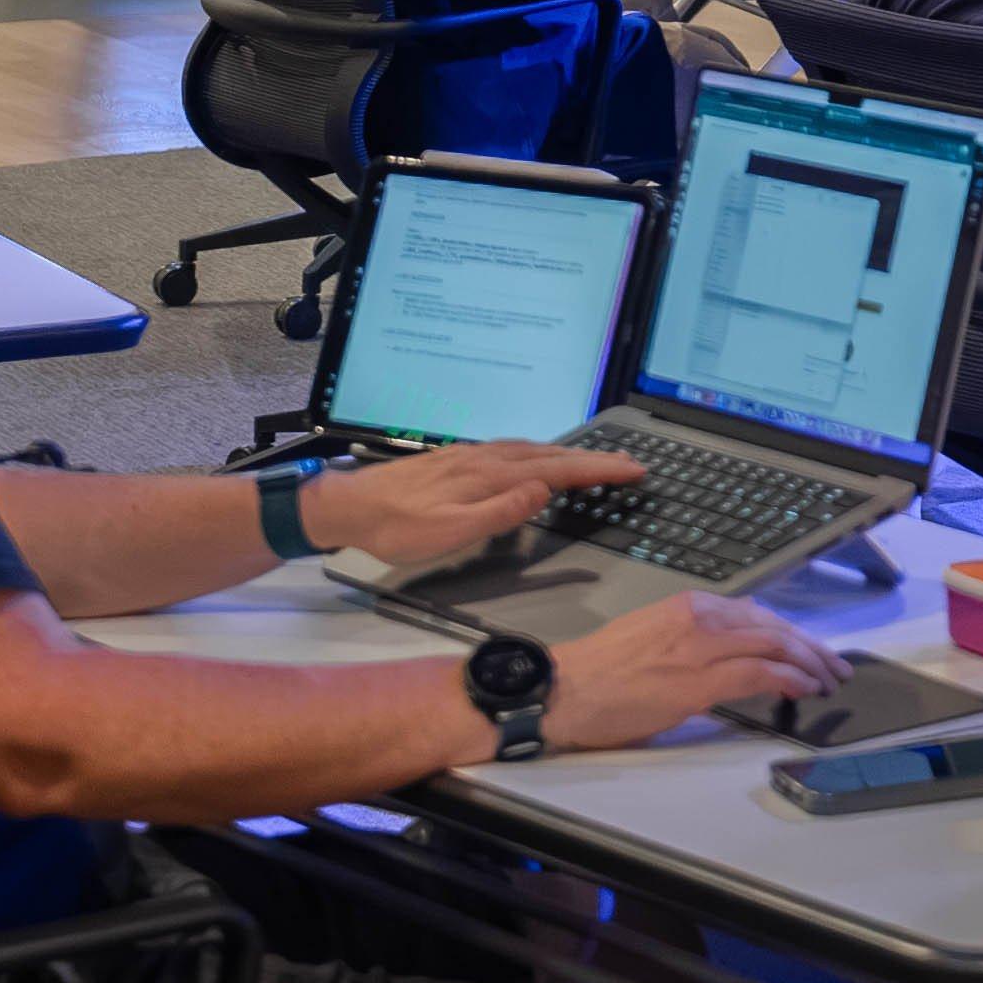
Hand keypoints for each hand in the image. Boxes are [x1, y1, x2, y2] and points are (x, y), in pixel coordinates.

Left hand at [318, 438, 636, 564]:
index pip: (557, 470)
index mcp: (489, 477)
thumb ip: (499, 513)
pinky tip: (536, 459)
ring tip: (595, 462)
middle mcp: (485, 459)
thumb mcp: (449, 532)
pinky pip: (513, 450)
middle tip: (629, 465)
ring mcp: (471, 456)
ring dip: (569, 455)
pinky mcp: (458, 460)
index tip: (633, 470)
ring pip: (533, 450)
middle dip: (594, 460)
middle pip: (552, 455)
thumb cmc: (396, 528)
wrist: (350, 506)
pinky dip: (540, 453)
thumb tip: (543, 491)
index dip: (598, 470)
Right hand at [544, 588, 848, 750]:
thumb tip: (730, 658)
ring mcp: (700, 648)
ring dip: (809, 663)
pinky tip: (805, 688)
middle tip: (834, 666)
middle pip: (774, 626)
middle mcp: (699, 618)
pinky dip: (790, 678)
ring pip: (775, 645)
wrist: (562, 690)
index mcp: (688, 606)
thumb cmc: (600, 673)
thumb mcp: (653, 638)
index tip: (809, 649)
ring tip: (828, 680)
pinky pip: (760, 672)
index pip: (756, 614)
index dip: (791, 632)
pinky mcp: (697, 681)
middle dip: (811, 647)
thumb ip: (692, 640)